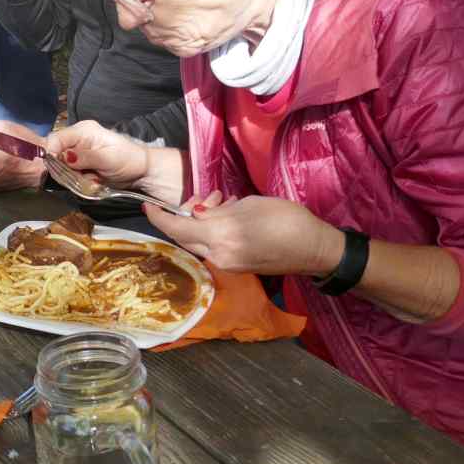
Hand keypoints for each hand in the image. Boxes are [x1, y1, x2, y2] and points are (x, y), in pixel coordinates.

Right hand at [43, 120, 150, 188]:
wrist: (141, 171)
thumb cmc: (128, 159)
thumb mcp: (107, 158)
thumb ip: (85, 157)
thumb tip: (66, 156)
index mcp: (83, 131)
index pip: (56, 139)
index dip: (51, 153)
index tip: (57, 169)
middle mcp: (77, 140)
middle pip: (55, 155)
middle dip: (65, 170)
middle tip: (83, 177)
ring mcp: (78, 153)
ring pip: (61, 168)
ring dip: (74, 178)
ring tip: (93, 180)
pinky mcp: (80, 166)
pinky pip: (70, 175)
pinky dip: (79, 181)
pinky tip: (93, 181)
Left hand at [145, 191, 342, 275]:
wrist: (315, 249)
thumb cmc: (286, 220)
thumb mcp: (249, 205)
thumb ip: (218, 211)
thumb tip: (199, 213)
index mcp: (220, 237)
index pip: (178, 228)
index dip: (159, 217)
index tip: (148, 205)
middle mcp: (219, 256)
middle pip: (186, 237)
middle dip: (184, 215)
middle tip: (202, 197)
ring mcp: (228, 265)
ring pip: (201, 241)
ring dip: (203, 221)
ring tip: (224, 199)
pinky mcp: (238, 267)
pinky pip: (215, 247)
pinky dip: (214, 231)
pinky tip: (231, 214)